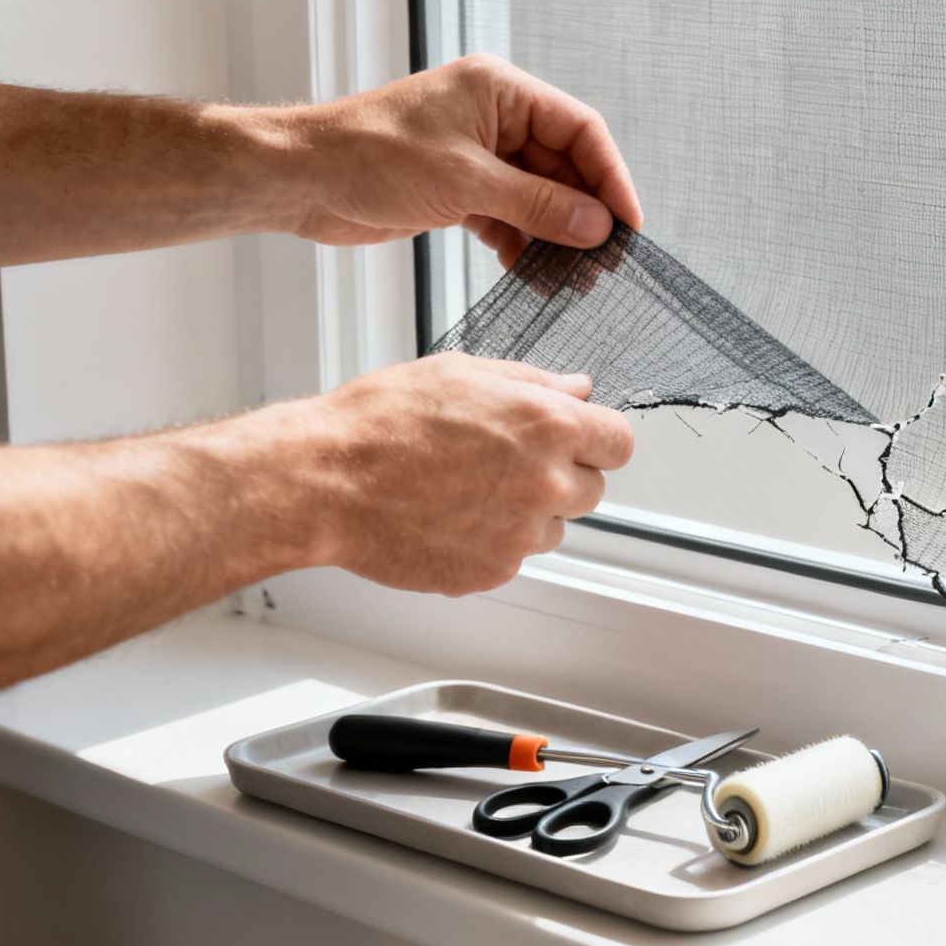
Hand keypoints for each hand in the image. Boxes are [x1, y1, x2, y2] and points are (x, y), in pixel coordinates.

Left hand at [285, 54, 643, 263]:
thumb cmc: (367, 156)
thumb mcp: (466, 182)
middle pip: (562, 167)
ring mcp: (476, 154)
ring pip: (537, 197)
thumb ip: (537, 204)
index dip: (610, 177)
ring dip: (554, 236)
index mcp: (500, 91)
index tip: (627, 224)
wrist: (301, 180)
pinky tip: (533, 274)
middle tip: (602, 261)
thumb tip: (595, 224)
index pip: (579, 129)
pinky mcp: (458, 188)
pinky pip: (509, 217)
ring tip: (573, 277)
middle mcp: (493, 117)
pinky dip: (522, 244)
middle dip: (582, 214)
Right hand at [295, 353, 634, 595]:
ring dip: (527, 513)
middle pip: (593, 489)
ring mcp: (521, 534)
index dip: (597, 439)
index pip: (618, 443)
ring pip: (553, 528)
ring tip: (465, 489)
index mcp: (547, 425)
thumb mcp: (463, 373)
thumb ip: (533, 382)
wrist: (327, 482)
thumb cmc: (381, 423)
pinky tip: (448, 517)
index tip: (580, 441)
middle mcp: (545, 482)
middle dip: (561, 476)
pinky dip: (490, 542)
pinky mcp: (493, 571)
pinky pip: (513, 557)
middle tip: (504, 462)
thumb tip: (577, 388)